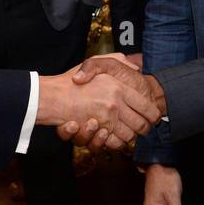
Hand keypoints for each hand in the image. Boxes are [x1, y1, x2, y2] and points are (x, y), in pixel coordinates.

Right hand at [37, 63, 159, 151]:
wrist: (50, 97)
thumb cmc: (73, 79)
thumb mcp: (98, 62)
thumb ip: (119, 61)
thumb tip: (135, 65)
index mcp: (119, 88)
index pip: (147, 107)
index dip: (153, 115)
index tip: (153, 117)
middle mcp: (114, 104)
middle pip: (141, 125)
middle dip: (144, 129)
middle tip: (144, 127)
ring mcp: (106, 120)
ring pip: (128, 136)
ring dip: (130, 136)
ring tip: (128, 130)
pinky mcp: (96, 133)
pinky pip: (113, 143)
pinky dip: (115, 142)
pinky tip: (112, 135)